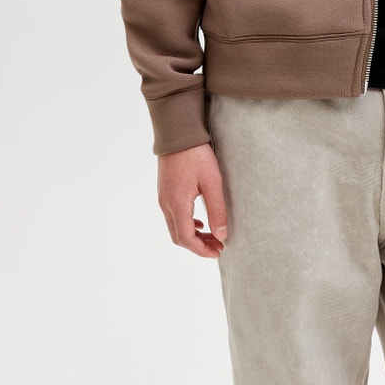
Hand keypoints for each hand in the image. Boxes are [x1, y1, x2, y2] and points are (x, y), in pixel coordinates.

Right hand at [157, 143, 228, 257]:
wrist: (177, 132)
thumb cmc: (196, 155)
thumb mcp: (212, 182)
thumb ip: (217, 210)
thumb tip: (221, 235)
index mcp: (177, 204)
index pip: (186, 238)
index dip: (202, 250)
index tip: (218, 252)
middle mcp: (165, 204)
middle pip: (179, 236)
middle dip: (198, 245)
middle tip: (218, 246)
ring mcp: (162, 197)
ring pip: (175, 227)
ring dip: (193, 235)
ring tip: (213, 235)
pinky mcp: (164, 191)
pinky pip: (172, 216)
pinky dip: (186, 224)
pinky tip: (200, 221)